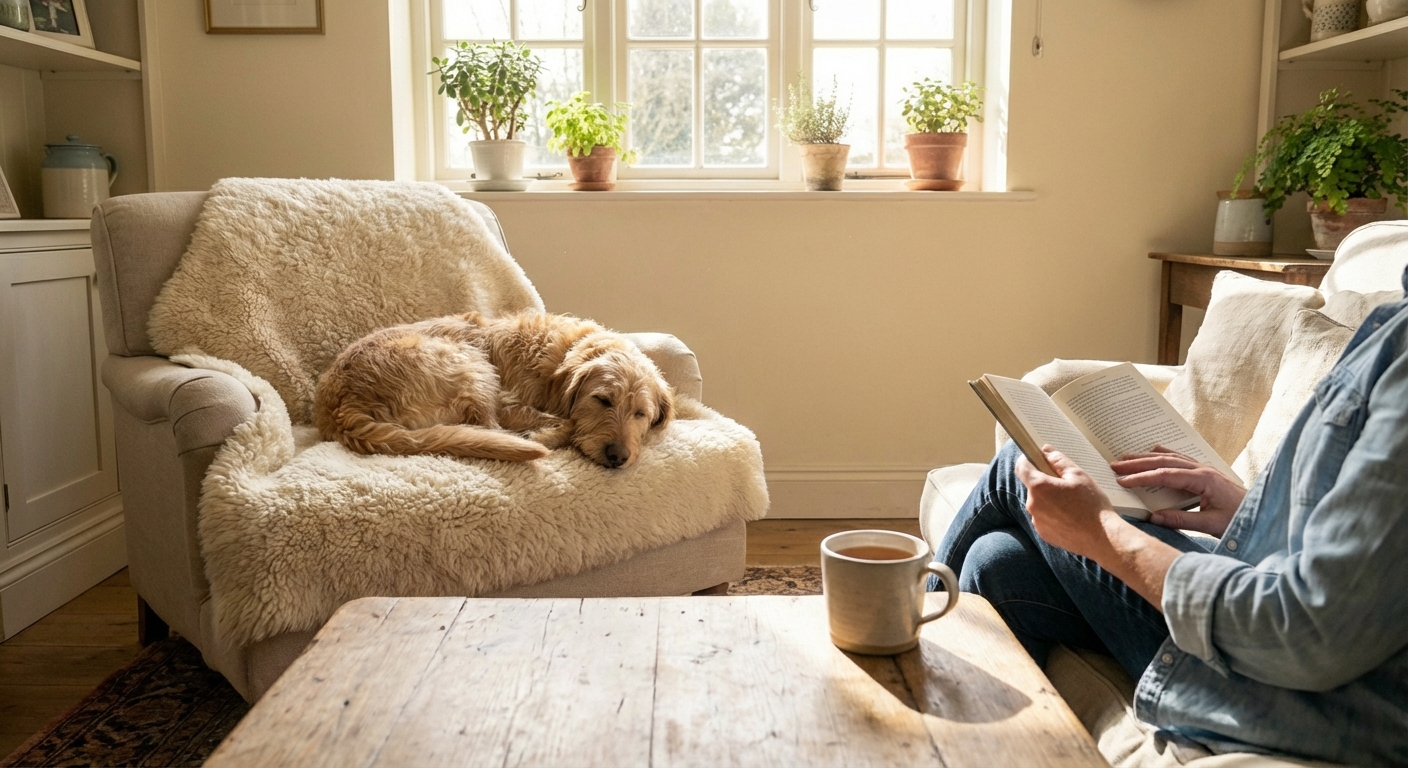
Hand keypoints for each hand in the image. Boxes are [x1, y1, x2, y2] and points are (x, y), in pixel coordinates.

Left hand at [1014, 446, 1122, 560]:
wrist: (1102, 538)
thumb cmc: (1092, 505)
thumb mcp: (1078, 475)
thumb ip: (1058, 460)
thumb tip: (1045, 451)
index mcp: (1038, 487)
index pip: (1022, 467)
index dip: (1029, 460)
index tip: (1039, 458)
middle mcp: (1032, 505)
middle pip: (1033, 486)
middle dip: (1046, 481)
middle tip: (1067, 484)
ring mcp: (1036, 521)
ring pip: (1039, 502)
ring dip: (1050, 499)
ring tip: (1073, 503)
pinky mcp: (1043, 534)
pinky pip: (1044, 517)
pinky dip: (1053, 514)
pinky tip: (1071, 516)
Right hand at [1111, 446, 1245, 537]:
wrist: (1263, 517)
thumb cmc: (1240, 521)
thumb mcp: (1210, 525)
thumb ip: (1181, 520)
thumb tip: (1153, 517)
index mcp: (1203, 480)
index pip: (1165, 475)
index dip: (1142, 477)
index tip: (1122, 480)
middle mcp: (1203, 470)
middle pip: (1164, 461)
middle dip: (1138, 462)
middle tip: (1115, 464)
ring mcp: (1205, 469)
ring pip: (1171, 457)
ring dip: (1147, 457)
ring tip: (1126, 457)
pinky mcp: (1206, 473)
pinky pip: (1180, 459)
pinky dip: (1163, 455)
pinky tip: (1154, 452)